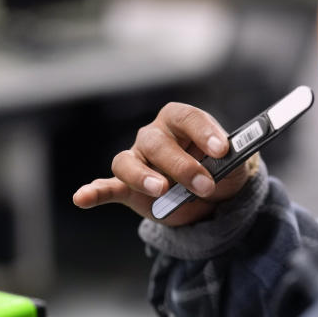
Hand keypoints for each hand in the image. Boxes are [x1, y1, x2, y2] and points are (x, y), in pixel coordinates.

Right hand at [73, 103, 251, 226]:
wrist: (213, 198)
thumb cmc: (221, 171)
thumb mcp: (235, 165)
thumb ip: (233, 159)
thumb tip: (231, 156)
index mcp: (179, 121)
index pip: (186, 118)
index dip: (203, 132)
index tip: (222, 150)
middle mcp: (154, 136)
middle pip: (157, 143)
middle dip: (182, 165)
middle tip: (204, 185)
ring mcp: (137, 161)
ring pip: (127, 162)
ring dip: (143, 176)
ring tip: (162, 190)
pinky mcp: (127, 188)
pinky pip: (106, 187)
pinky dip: (93, 192)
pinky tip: (82, 198)